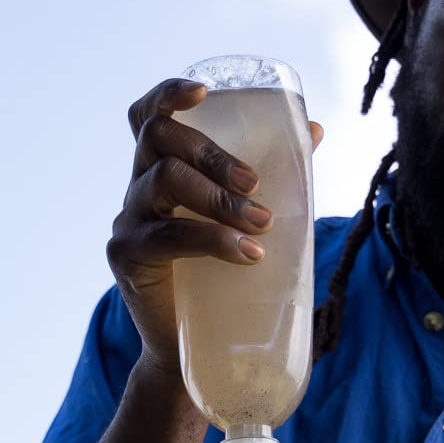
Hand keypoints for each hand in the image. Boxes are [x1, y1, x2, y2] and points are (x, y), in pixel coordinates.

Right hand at [107, 78, 322, 372]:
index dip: (168, 94)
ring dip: (218, 197)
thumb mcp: (243, 219)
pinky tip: (247, 254)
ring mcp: (128, 221)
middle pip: (160, 139)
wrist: (190, 351)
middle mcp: (137, 188)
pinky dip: (212, 239)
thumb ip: (273, 177)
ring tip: (262, 225)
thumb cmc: (219, 279)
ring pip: (164, 181)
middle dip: (212, 153)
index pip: (148, 117)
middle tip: (255, 183)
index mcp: (160, 170)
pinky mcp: (128, 257)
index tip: (204, 91)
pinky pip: (167, 234)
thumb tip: (315, 131)